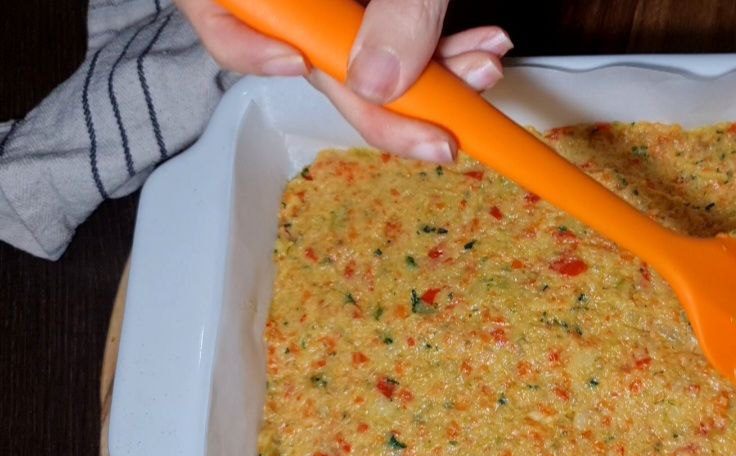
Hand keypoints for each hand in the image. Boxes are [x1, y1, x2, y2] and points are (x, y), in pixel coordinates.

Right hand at [176, 0, 511, 161]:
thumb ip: (392, 4)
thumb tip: (379, 84)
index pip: (223, 20)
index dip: (254, 55)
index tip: (312, 73)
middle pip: (313, 58)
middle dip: (392, 103)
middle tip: (446, 137)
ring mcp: (327, 2)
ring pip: (363, 52)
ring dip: (431, 74)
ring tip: (486, 66)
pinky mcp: (364, 5)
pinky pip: (389, 32)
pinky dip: (436, 46)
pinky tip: (481, 46)